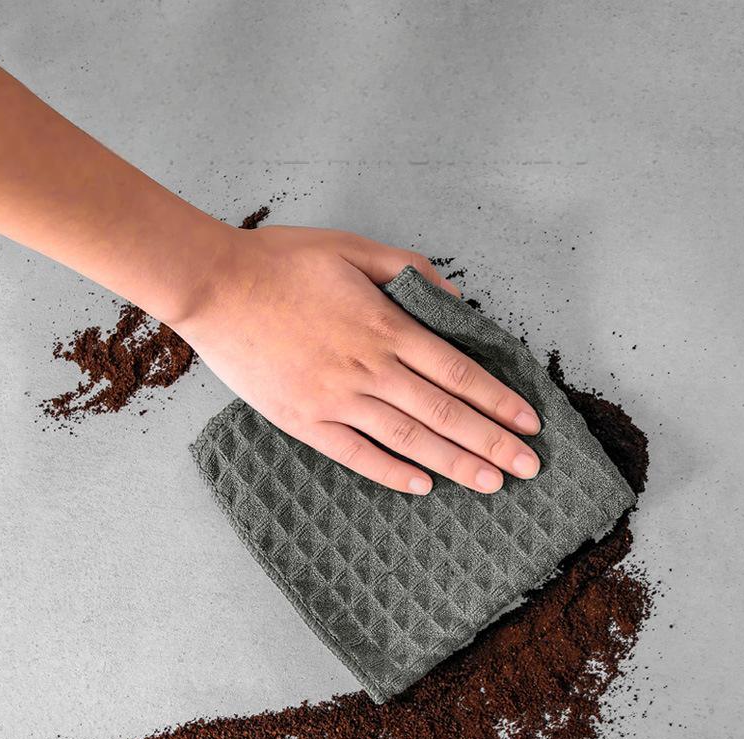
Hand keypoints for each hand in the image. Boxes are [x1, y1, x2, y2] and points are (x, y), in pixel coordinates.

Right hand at [175, 224, 541, 494]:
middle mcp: (369, 369)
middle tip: (529, 468)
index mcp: (385, 326)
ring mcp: (335, 399)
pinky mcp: (304, 421)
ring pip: (408, 438)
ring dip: (455, 463)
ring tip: (492, 483)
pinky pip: (355, 454)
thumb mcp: (352, 248)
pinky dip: (391, 473)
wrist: (214, 287)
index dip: (498, 399)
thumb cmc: (282, 262)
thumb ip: (408, 270)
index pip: (458, 372)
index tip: (530, 422)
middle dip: (492, 442)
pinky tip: (422, 486)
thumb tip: (456, 300)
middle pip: (444, 413)